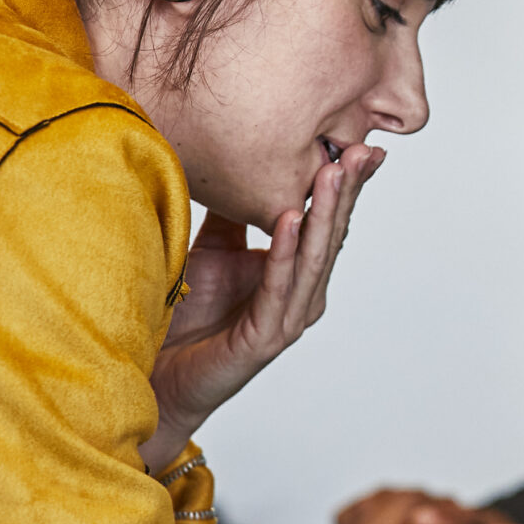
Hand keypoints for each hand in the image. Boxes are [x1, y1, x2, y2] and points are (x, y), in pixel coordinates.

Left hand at [142, 146, 381, 471]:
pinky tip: (290, 220)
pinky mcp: (266, 337)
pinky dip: (283, 251)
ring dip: (324, 213)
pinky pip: (278, 286)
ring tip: (333, 173)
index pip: (326, 222)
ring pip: (313, 257)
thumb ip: (233, 216)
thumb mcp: (213, 250)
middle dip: (346, 190)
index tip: (363, 146)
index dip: (345, 186)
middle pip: (330, 234)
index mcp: (294, 273)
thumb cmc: (186, 318)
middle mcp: (301, 294)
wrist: (160, 376)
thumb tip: (242, 167)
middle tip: (362, 150)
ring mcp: (288, 317)